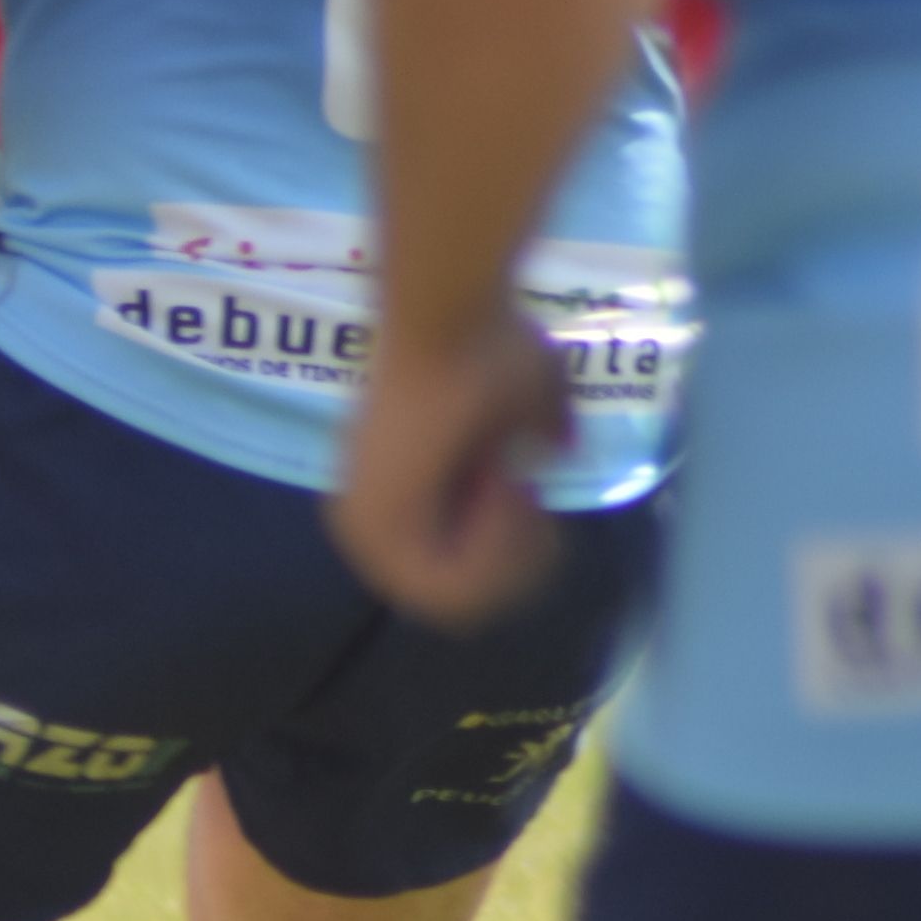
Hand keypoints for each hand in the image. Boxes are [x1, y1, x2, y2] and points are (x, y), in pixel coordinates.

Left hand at [331, 313, 570, 625]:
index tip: (527, 488)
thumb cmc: (484, 344)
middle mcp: (367, 527)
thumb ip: (536, 434)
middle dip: (518, 556)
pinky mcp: (381, 539)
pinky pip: (456, 593)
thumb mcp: (525, 401)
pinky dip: (499, 548)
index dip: (514, 551)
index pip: (463, 578)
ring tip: (508, 479)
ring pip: (464, 604)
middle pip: (468, 602)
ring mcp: (367, 536)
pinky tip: (502, 487)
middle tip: (524, 490)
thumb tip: (553, 448)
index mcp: (393, 501)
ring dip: (509, 550)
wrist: (450, 317)